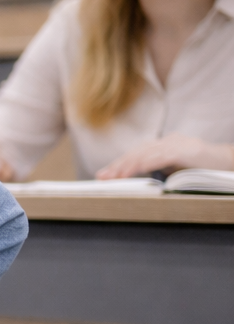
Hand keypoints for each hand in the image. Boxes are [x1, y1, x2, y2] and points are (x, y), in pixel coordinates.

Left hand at [96, 133, 233, 178]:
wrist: (230, 163)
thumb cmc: (204, 169)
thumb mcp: (177, 170)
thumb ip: (160, 172)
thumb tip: (138, 181)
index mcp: (165, 145)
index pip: (137, 154)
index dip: (119, 164)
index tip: (104, 175)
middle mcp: (169, 141)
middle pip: (137, 152)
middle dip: (118, 165)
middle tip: (102, 177)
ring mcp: (178, 144)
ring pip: (146, 154)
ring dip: (128, 166)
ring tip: (115, 177)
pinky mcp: (186, 150)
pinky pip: (162, 157)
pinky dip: (146, 164)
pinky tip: (135, 171)